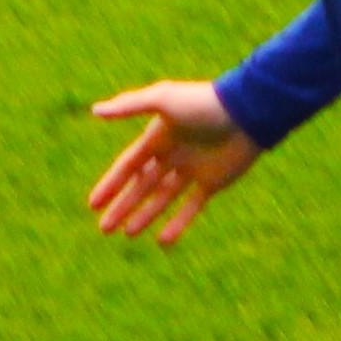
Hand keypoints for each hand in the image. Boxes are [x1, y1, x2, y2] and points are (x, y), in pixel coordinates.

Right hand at [88, 82, 260, 245]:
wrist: (248, 113)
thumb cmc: (204, 103)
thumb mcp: (163, 99)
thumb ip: (129, 105)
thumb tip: (95, 110)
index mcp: (158, 137)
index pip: (128, 166)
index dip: (111, 185)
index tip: (93, 205)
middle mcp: (173, 155)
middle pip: (142, 186)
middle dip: (123, 206)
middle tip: (104, 229)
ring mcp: (193, 170)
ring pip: (163, 198)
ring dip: (145, 215)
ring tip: (127, 233)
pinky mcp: (213, 182)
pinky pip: (191, 207)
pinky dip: (178, 224)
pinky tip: (162, 241)